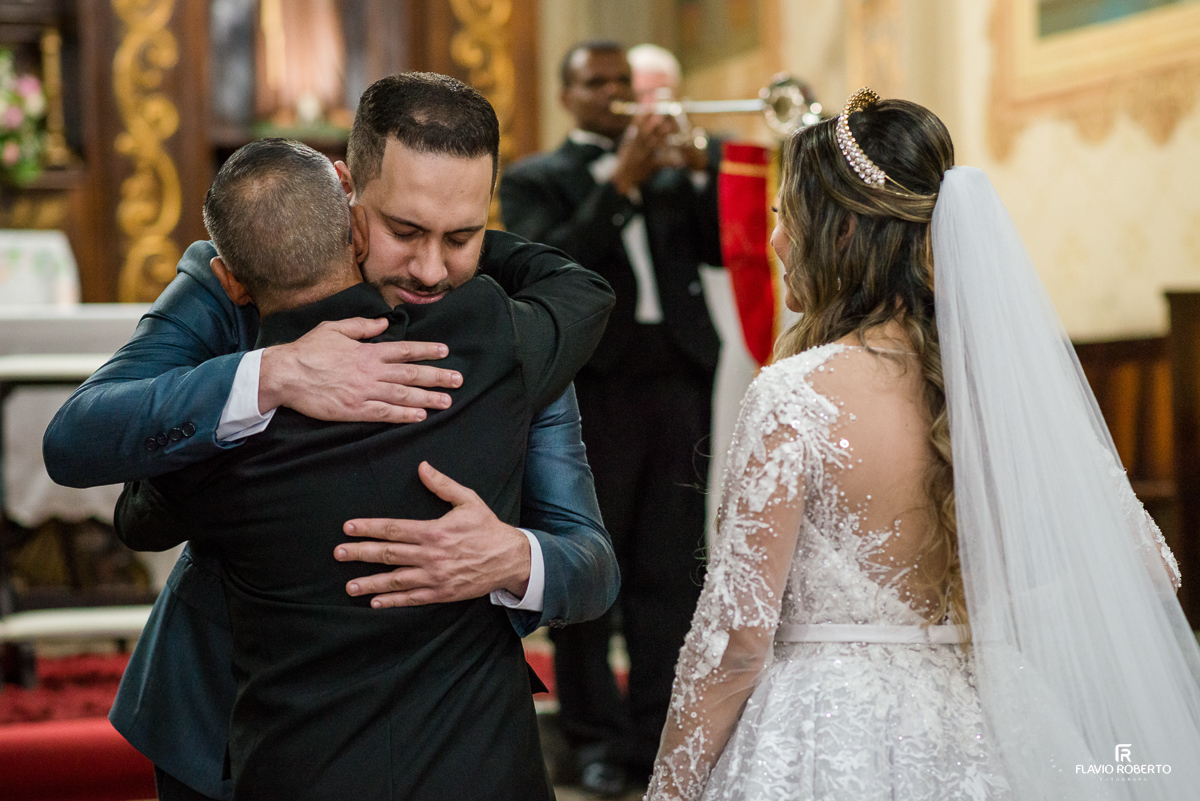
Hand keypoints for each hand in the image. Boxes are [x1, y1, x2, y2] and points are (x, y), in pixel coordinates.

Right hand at [258, 317, 461, 423]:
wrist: (285, 374)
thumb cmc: (308, 350)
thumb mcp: (335, 328)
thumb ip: (362, 326)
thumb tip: (384, 323)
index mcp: (367, 351)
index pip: (405, 351)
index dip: (427, 352)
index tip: (445, 352)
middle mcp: (371, 371)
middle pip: (411, 375)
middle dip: (437, 377)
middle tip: (458, 380)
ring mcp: (364, 392)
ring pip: (403, 396)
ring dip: (428, 399)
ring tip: (447, 401)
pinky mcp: (354, 410)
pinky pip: (384, 414)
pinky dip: (403, 415)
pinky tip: (420, 417)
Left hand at [334, 461, 531, 607]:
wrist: (510, 559)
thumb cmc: (488, 528)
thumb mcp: (469, 500)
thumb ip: (442, 485)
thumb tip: (422, 467)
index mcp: (434, 531)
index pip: (394, 529)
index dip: (369, 528)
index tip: (348, 528)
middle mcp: (431, 555)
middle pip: (388, 554)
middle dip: (361, 553)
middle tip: (338, 554)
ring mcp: (435, 577)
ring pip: (396, 580)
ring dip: (371, 583)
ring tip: (349, 586)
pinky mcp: (442, 593)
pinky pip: (413, 598)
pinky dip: (393, 601)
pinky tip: (375, 602)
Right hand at [611, 113, 672, 195]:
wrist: (622, 178)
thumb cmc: (627, 158)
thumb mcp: (628, 142)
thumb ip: (635, 128)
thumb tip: (640, 111)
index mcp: (632, 140)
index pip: (637, 124)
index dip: (644, 113)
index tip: (650, 101)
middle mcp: (637, 147)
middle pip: (645, 133)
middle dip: (652, 123)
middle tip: (661, 114)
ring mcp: (643, 157)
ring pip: (653, 145)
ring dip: (661, 136)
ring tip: (669, 127)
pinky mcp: (649, 167)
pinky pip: (661, 163)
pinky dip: (670, 161)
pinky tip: (680, 160)